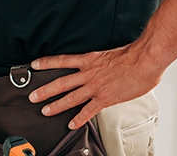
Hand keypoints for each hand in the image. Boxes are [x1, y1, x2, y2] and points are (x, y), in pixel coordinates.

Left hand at [28, 41, 162, 129]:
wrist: (144, 61)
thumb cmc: (131, 55)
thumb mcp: (109, 53)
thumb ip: (100, 61)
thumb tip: (99, 65)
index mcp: (89, 59)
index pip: (62, 60)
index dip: (47, 62)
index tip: (34, 64)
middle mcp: (89, 73)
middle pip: (61, 82)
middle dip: (45, 89)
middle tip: (32, 96)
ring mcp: (95, 87)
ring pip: (70, 98)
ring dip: (56, 105)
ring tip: (45, 111)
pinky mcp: (105, 99)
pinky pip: (88, 111)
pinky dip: (79, 119)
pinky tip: (71, 124)